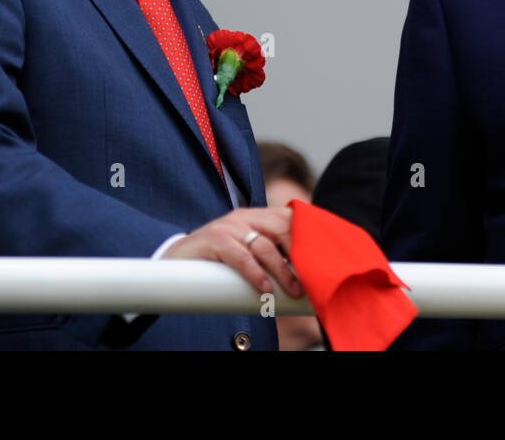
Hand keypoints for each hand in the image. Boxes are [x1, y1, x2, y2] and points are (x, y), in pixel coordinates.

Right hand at [163, 207, 303, 299]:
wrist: (179, 257)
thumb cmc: (221, 258)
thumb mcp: (248, 248)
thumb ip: (271, 252)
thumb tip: (303, 272)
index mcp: (258, 215)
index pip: (291, 217)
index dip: (309, 234)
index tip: (325, 255)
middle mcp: (245, 215)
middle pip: (283, 230)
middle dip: (300, 255)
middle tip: (313, 278)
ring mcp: (229, 225)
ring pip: (265, 246)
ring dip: (283, 271)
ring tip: (294, 290)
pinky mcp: (214, 240)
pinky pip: (241, 256)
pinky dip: (256, 274)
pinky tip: (265, 289)